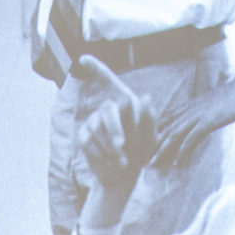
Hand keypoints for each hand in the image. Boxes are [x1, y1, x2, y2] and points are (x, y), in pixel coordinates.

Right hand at [71, 55, 156, 185]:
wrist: (125, 176)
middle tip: (122, 146)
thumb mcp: (151, 140)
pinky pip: (88, 141)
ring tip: (122, 162)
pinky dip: (100, 154)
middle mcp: (108, 109)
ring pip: (97, 129)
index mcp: (126, 103)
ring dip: (110, 147)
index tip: (83, 58)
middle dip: (114, 129)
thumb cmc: (142, 154)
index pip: (108, 81)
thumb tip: (145, 96)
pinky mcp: (83, 136)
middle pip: (107, 110)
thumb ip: (149, 119)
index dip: (96, 68)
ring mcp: (93, 122)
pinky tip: (110, 163)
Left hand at [148, 74, 234, 169]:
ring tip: (152, 163)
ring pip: (173, 134)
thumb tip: (202, 118)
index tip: (145, 147)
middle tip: (142, 159)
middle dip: (152, 145)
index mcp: (190, 105)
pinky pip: (191, 137)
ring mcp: (197, 114)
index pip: (166, 121)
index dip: (154, 134)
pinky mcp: (207, 120)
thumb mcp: (214, 101)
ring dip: (161, 150)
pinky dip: (182, 150)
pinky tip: (177, 161)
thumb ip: (204, 109)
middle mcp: (189, 110)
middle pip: (165, 129)